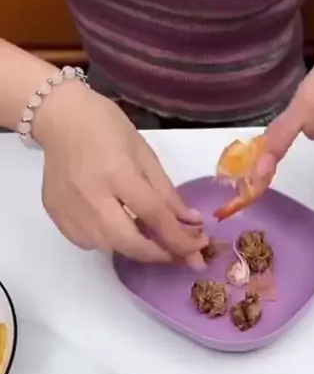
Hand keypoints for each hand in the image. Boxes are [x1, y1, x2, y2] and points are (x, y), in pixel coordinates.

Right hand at [35, 84, 207, 266]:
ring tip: (150, 240)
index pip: (154, 215)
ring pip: (108, 247)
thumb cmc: (108, 129)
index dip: (179, 238)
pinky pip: (87, 242)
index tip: (197, 249)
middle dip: (158, 254)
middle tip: (177, 255)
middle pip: (128, 242)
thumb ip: (167, 193)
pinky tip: (118, 230)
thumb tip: (192, 223)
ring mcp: (69, 208)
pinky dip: (108, 243)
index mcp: (118, 174)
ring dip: (135, 249)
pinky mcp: (56, 215)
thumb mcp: (145, 155)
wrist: (61, 118)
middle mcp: (91, 196)